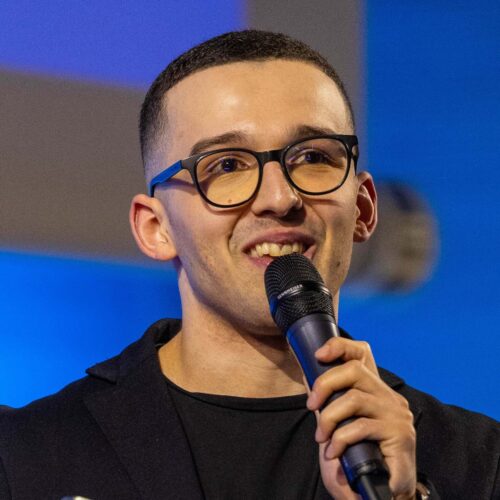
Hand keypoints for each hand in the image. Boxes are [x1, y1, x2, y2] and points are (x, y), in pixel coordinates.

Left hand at [305, 338, 415, 499]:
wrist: (382, 493)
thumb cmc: (358, 457)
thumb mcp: (339, 422)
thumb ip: (329, 399)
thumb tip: (306, 373)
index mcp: (375, 389)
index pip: (362, 353)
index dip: (339, 346)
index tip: (318, 354)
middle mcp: (389, 396)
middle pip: (354, 370)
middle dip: (324, 385)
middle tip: (311, 407)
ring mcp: (397, 414)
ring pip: (354, 399)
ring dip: (329, 418)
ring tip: (322, 438)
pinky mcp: (400, 435)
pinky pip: (360, 427)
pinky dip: (340, 439)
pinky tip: (335, 452)